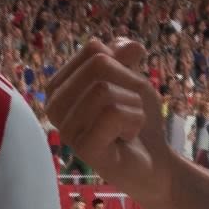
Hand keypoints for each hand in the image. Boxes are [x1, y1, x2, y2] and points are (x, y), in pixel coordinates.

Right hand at [46, 40, 179, 208]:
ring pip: (106, 90)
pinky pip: (113, 114)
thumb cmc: (136, 120)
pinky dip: (134, 120)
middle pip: (99, 65)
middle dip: (129, 84)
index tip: (123, 91)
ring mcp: (66, 129)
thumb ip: (124, 56)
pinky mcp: (83, 149)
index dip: (122, 65)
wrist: (153, 162)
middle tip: (129, 110)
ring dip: (133, 105)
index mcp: (59, 86)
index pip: (93, 50)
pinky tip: (128, 137)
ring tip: (128, 126)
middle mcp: (54, 106)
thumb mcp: (132, 79)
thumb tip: (129, 45)